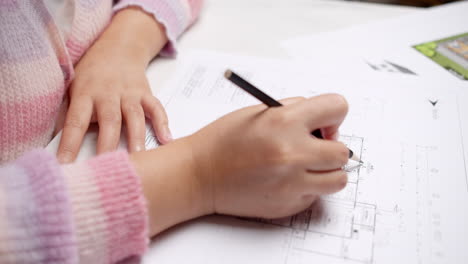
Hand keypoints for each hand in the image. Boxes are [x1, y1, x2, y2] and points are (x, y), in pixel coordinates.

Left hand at [57, 7, 169, 162]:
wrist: (118, 48)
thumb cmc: (92, 74)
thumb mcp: (73, 88)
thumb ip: (70, 113)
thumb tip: (61, 144)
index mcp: (85, 93)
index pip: (75, 121)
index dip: (70, 144)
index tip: (66, 165)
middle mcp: (108, 92)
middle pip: (109, 120)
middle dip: (108, 145)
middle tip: (107, 166)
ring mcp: (129, 93)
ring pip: (134, 117)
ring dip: (136, 138)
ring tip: (139, 158)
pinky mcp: (146, 93)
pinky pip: (156, 108)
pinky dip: (163, 123)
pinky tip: (167, 139)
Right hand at [131, 94, 349, 236]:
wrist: (199, 175)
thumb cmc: (223, 140)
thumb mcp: (258, 112)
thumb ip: (293, 111)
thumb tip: (323, 122)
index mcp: (284, 122)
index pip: (338, 107)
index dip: (333, 115)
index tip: (323, 124)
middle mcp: (292, 153)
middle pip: (343, 151)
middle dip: (332, 147)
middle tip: (314, 147)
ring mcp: (291, 183)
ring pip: (339, 179)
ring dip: (327, 172)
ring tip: (306, 167)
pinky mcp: (287, 204)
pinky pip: (315, 196)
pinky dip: (307, 188)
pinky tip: (285, 181)